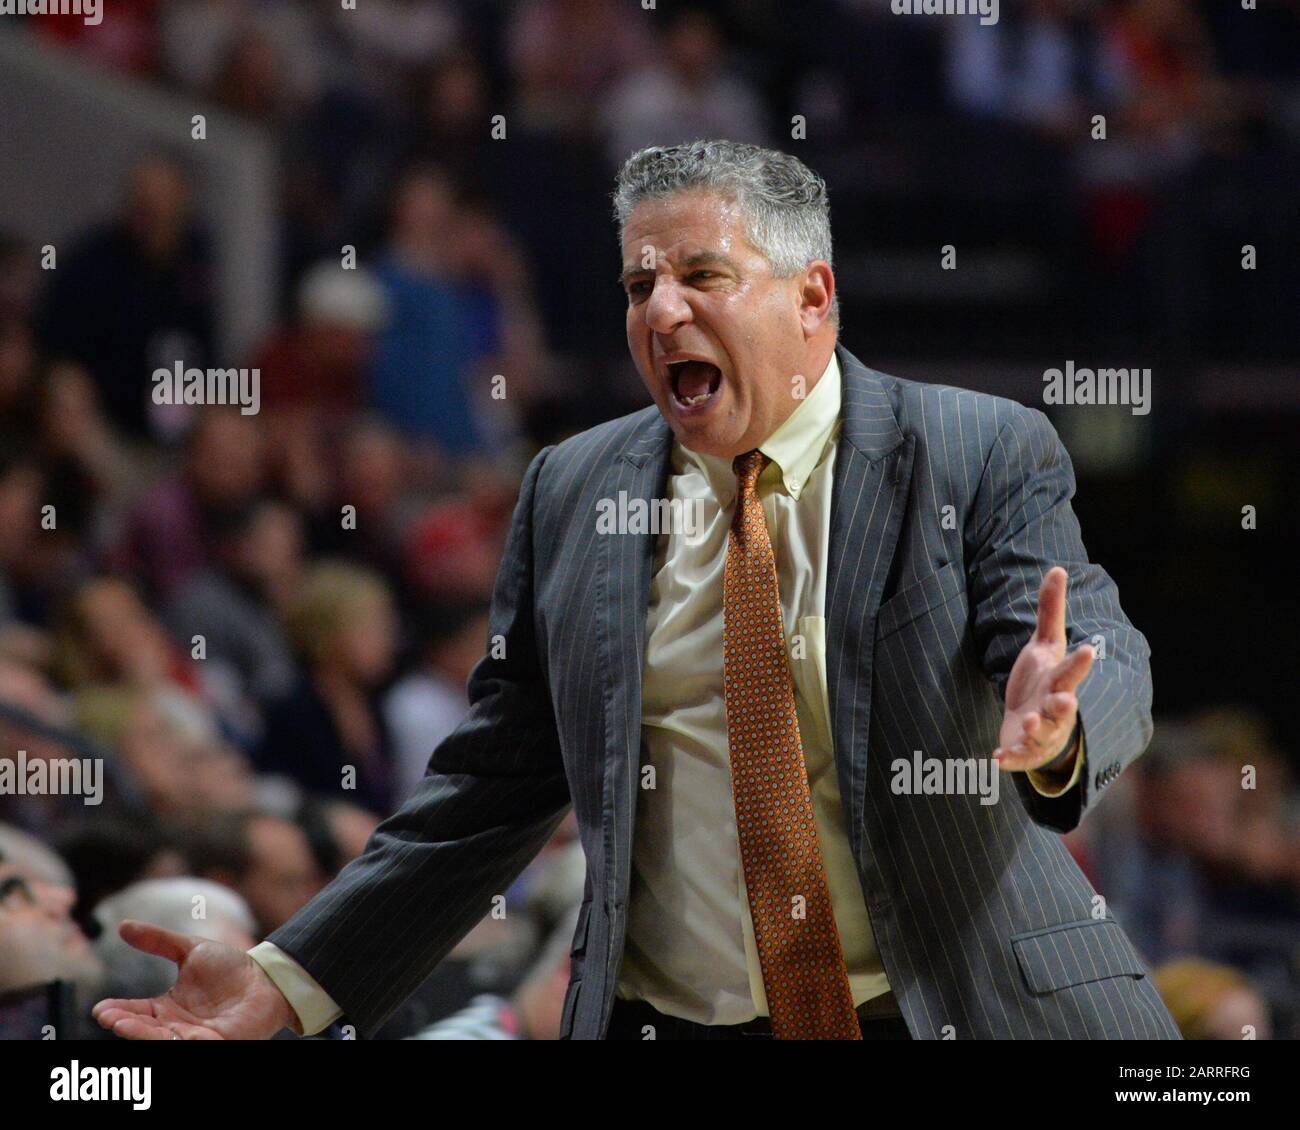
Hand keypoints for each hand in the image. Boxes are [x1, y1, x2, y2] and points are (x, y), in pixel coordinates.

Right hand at [92, 921, 296, 1039]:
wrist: (266, 977)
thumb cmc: (230, 967)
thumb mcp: (190, 949)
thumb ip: (158, 940)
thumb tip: (122, 925)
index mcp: (167, 1007)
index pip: (136, 1012)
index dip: (118, 1012)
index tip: (101, 1009)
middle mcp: (176, 1026)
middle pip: (144, 1030)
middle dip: (126, 1025)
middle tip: (110, 1018)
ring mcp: (196, 1037)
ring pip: (163, 1041)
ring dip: (143, 1035)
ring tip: (125, 1026)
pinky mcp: (217, 1044)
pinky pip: (195, 1047)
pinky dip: (178, 1042)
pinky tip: (167, 1034)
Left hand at [993, 567, 1093, 772]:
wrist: (1033, 723)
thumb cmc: (1043, 679)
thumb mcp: (1044, 644)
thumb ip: (1050, 610)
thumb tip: (1057, 568)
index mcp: (1060, 680)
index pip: (1073, 670)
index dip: (1080, 662)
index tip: (1089, 650)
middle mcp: (1056, 708)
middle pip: (1064, 706)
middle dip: (1065, 703)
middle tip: (1066, 700)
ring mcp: (1042, 732)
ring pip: (1042, 733)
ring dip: (1036, 729)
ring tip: (1028, 722)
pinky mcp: (1023, 750)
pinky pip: (1017, 756)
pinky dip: (1009, 759)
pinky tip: (995, 759)